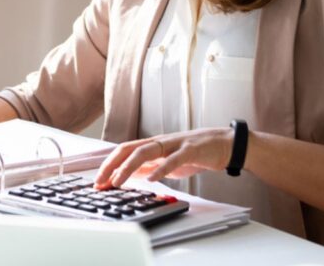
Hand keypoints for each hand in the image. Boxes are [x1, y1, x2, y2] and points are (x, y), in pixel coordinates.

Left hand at [94, 127, 235, 188]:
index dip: (109, 164)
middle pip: (128, 149)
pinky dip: (161, 169)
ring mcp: (174, 144)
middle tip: (100, 181)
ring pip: (145, 152)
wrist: (225, 145)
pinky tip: (153, 179)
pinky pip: (174, 159)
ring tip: (118, 181)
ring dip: (128, 167)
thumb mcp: (169, 162)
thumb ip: (152, 167)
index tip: (98, 181)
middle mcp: (160, 142)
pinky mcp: (191, 150)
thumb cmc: (197, 153)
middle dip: (111, 165)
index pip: (124, 151)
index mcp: (154, 145)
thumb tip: (134, 175)